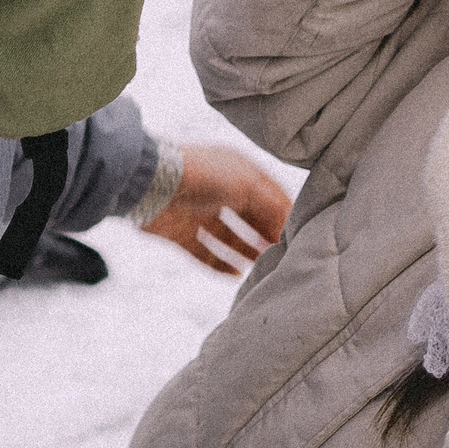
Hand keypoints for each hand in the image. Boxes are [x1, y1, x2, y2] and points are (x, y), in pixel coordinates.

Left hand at [141, 143, 290, 274]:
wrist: (152, 184)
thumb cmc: (203, 175)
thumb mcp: (249, 184)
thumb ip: (273, 204)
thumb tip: (288, 224)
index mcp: (239, 172)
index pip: (269, 196)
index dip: (283, 216)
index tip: (295, 237)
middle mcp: (220, 191)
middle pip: (250, 218)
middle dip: (265, 236)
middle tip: (280, 255)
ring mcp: (199, 213)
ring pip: (228, 238)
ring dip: (245, 252)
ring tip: (261, 267)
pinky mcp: (181, 233)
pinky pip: (204, 253)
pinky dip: (219, 264)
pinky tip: (235, 274)